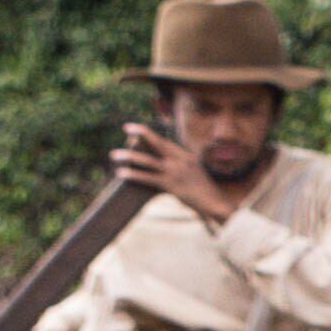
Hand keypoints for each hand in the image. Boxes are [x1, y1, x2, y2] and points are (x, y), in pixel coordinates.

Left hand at [115, 119, 238, 224]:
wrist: (216, 203)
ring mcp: (176, 173)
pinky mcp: (171, 186)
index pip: (165, 142)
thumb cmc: (204, 191)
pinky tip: (121, 173)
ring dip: (129, 157)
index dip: (150, 135)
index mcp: (187, 156)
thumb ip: (180, 167)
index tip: (136, 130)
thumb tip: (161, 166)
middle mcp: (181, 161)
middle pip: (158, 143)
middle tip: (126, 127)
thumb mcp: (194, 174)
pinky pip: (147, 178)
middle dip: (141, 133)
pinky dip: (133, 175)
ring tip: (114, 155)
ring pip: (148, 161)